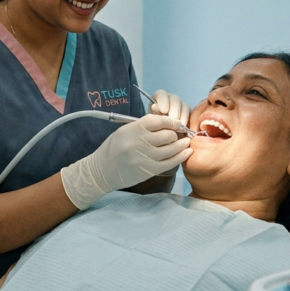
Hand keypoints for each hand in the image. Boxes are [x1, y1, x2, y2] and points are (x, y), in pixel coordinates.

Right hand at [61, 115, 192, 208]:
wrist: (102, 170)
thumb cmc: (114, 148)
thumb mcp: (125, 131)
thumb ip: (143, 127)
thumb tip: (166, 123)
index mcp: (133, 129)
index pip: (157, 120)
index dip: (170, 121)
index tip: (176, 122)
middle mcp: (139, 142)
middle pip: (167, 134)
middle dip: (175, 133)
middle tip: (179, 134)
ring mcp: (145, 157)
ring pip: (172, 148)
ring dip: (182, 144)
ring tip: (186, 141)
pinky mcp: (149, 170)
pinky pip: (171, 162)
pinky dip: (181, 156)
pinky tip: (187, 152)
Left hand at [148, 89, 190, 126]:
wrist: (163, 136)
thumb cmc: (155, 126)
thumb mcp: (152, 121)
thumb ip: (153, 113)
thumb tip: (154, 106)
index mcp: (159, 98)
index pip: (162, 94)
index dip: (163, 100)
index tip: (164, 111)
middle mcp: (170, 99)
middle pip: (175, 99)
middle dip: (174, 110)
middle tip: (172, 120)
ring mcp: (180, 105)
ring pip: (184, 106)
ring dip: (181, 116)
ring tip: (178, 127)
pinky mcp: (188, 112)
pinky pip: (190, 113)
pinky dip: (186, 120)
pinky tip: (183, 128)